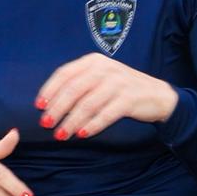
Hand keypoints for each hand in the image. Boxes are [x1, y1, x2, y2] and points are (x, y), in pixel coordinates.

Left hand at [34, 53, 178, 140]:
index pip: (65, 73)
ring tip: (61, 134)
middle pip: (74, 89)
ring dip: (72, 121)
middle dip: (57, 109)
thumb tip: (49, 104)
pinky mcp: (130, 99)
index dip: (50, 90)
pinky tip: (82, 134)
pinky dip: (92, 126)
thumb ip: (79, 84)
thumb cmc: (121, 89)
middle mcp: (105, 69)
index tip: (39, 106)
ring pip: (88, 104)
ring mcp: (119, 83)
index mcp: (94, 61)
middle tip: (46, 124)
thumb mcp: (100, 78)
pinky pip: (106, 114)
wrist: (157, 95)